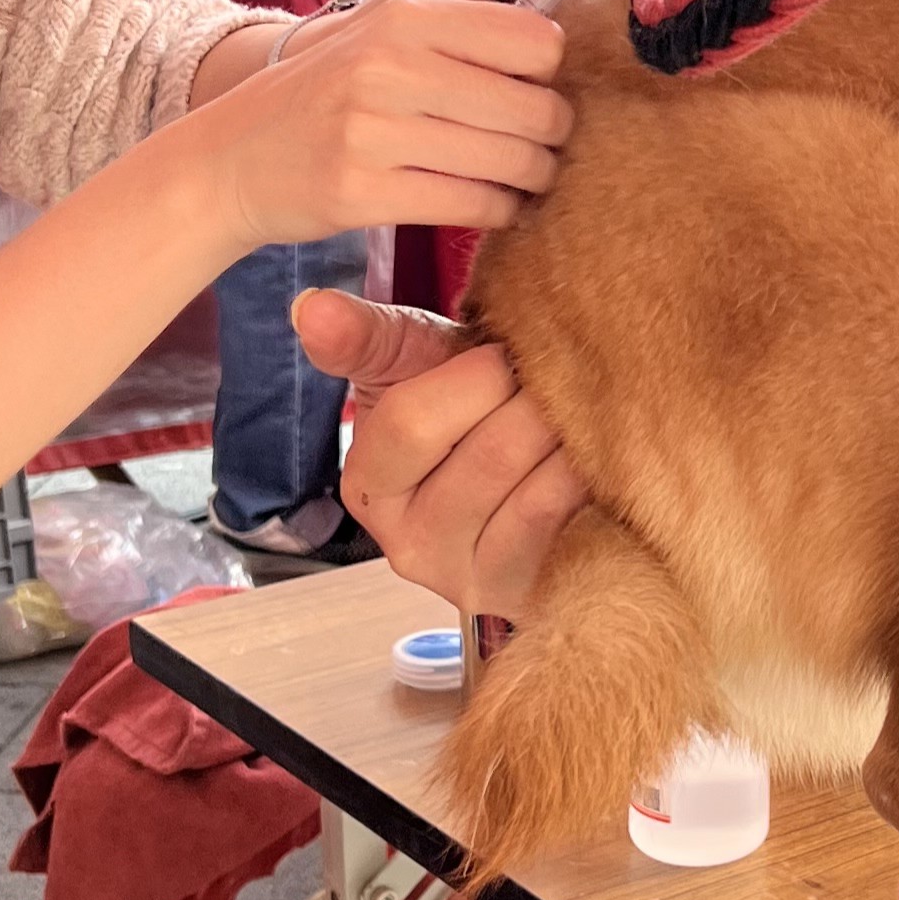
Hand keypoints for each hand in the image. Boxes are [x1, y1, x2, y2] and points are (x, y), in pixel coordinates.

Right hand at [197, 0, 572, 247]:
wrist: (231, 158)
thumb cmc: (330, 97)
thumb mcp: (385, 39)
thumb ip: (463, 36)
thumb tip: (565, 51)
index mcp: (407, 17)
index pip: (536, 41)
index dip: (549, 74)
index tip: (537, 92)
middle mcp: (391, 65)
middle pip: (535, 107)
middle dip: (553, 137)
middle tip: (542, 149)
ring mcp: (374, 129)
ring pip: (512, 160)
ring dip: (533, 179)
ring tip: (525, 180)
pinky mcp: (363, 190)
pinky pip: (475, 205)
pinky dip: (500, 213)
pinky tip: (495, 208)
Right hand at [300, 290, 586, 618]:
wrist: (527, 462)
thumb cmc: (465, 404)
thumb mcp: (412, 362)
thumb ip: (364, 337)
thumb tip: (310, 306)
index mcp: (367, 484)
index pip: (412, 423)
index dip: (474, 376)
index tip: (504, 352)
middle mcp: (406, 545)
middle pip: (486, 456)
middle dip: (529, 400)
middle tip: (548, 378)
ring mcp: (464, 580)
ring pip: (532, 490)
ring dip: (565, 434)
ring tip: (571, 410)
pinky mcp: (521, 592)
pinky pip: (564, 525)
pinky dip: (582, 477)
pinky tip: (588, 455)